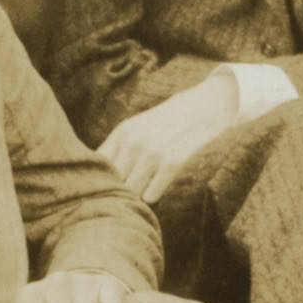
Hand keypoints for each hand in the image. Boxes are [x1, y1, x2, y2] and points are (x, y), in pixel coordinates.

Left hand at [99, 87, 246, 205]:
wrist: (206, 106)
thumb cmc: (168, 122)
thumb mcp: (137, 127)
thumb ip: (117, 149)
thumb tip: (96, 177)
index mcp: (122, 133)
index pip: (96, 164)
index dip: (98, 179)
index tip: (104, 185)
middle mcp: (133, 142)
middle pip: (111, 182)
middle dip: (116, 191)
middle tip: (124, 194)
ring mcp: (152, 153)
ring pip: (130, 192)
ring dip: (135, 196)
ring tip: (141, 192)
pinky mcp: (172, 163)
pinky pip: (151, 195)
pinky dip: (152, 196)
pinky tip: (157, 187)